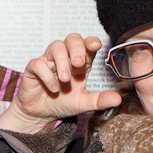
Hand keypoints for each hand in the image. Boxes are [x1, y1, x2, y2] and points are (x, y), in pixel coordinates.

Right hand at [0, 33, 123, 132]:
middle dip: (76, 48)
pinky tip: (54, 88)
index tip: (96, 45)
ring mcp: (48, 61)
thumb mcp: (83, 103)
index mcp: (80, 63)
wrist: (41, 113)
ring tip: (65, 80)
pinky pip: (38, 63)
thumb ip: (99, 100)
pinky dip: (47, 75)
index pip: (87, 45)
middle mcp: (65, 57)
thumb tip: (118, 99)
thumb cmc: (63, 103)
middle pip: (72, 39)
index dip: (91, 42)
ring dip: (62, 62)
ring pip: (55, 46)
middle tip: (78, 63)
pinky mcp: (33, 68)